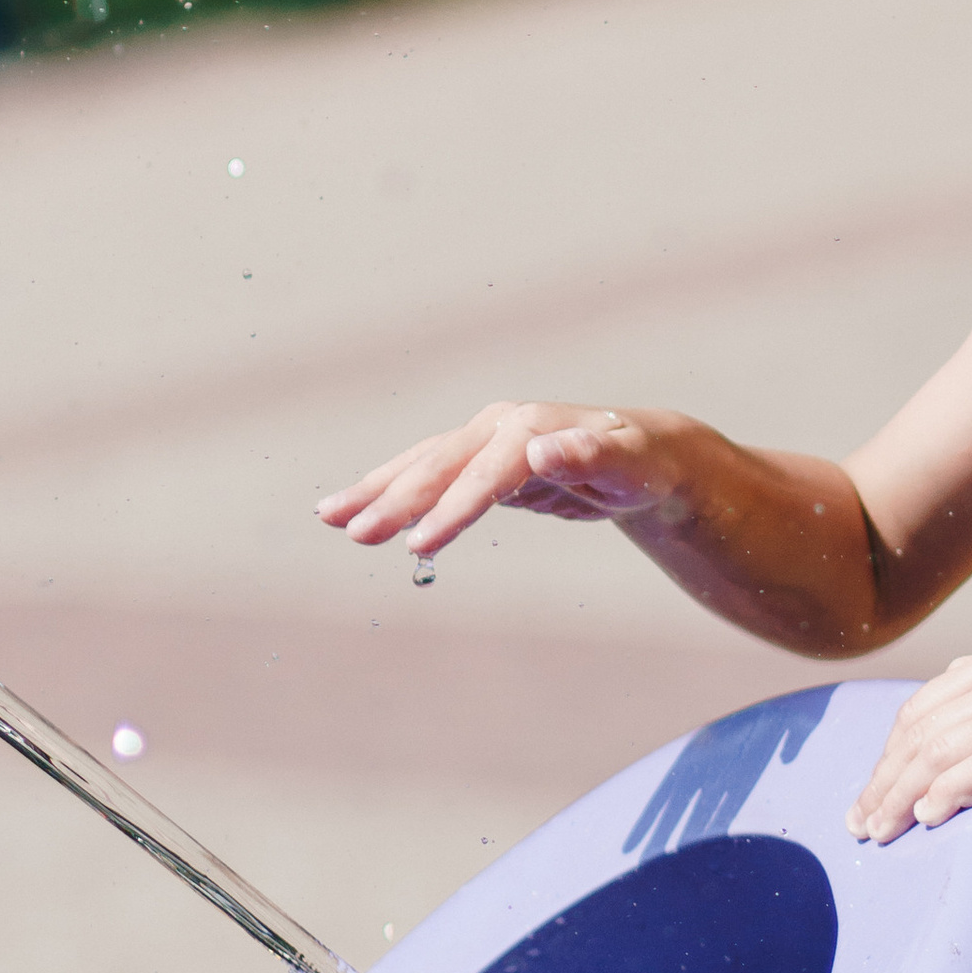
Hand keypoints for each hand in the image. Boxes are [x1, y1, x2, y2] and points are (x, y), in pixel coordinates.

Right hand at [316, 401, 696, 558]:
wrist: (642, 454)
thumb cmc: (640, 463)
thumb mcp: (630, 464)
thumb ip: (591, 455)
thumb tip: (548, 449)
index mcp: (530, 428)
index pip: (484, 474)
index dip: (452, 509)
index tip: (419, 544)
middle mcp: (499, 428)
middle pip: (440, 466)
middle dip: (397, 499)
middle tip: (353, 533)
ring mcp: (484, 441)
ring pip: (421, 464)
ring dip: (377, 490)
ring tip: (329, 517)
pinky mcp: (477, 460)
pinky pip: (427, 475)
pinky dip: (391, 490)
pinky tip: (358, 510)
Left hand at [848, 649, 971, 841]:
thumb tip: (926, 754)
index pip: (919, 711)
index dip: (884, 758)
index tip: (867, 798)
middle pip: (922, 734)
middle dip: (883, 783)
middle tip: (859, 826)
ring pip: (942, 753)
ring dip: (902, 797)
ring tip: (880, 833)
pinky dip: (948, 793)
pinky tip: (927, 818)